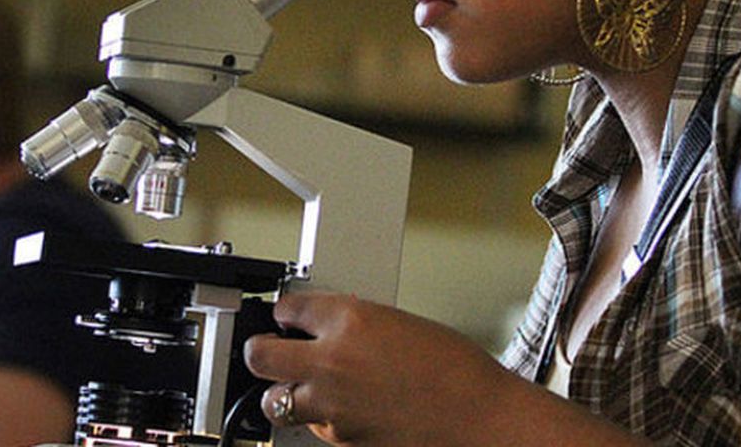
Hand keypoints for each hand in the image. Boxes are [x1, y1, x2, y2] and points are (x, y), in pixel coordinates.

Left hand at [243, 291, 498, 445]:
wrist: (480, 419)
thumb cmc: (457, 371)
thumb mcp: (402, 323)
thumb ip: (357, 322)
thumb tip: (331, 327)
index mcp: (350, 318)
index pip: (287, 308)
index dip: (284, 312)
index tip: (285, 315)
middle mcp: (331, 360)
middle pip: (260, 354)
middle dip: (260, 349)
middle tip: (270, 347)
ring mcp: (332, 404)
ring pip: (275, 400)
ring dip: (284, 391)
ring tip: (300, 385)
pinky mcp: (341, 439)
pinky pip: (312, 427)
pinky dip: (318, 419)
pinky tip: (337, 409)